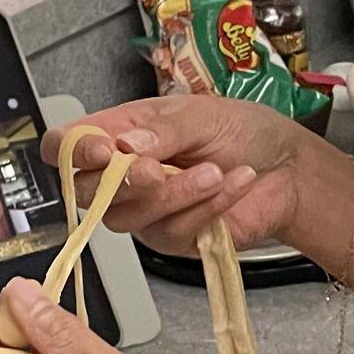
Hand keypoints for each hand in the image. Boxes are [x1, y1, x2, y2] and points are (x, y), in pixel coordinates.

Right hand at [58, 93, 336, 257]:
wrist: (288, 167)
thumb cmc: (242, 132)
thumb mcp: (202, 114)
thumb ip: (163, 129)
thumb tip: (126, 146)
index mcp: (120, 133)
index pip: (65, 146)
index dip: (72, 151)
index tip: (101, 150)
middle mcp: (123, 176)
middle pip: (85, 192)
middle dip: (121, 182)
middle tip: (156, 170)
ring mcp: (145, 211)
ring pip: (129, 217)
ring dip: (176, 194)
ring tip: (214, 172)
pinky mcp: (173, 239)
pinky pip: (173, 231)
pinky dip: (207, 207)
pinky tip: (234, 183)